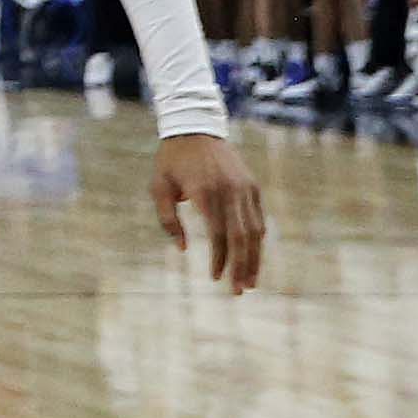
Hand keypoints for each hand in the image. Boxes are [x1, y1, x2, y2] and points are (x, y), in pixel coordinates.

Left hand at [150, 130, 266, 294]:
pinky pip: (258, 218)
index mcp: (205, 192)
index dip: (219, 260)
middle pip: (241, 238)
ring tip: (250, 282)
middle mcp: (229, 191)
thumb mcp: (159, 186)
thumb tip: (183, 248)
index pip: (218, 235)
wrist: (195, 126)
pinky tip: (254, 257)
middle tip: (238, 291)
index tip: (215, 278)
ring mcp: (244, 188)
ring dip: (254, 259)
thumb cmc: (172, 160)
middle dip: (241, 267)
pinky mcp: (252, 186)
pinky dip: (257, 240)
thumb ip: (168, 219)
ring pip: (255, 231)